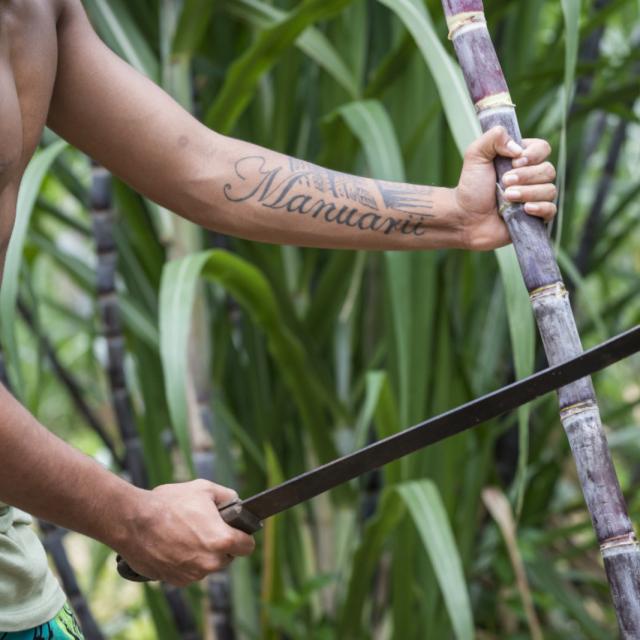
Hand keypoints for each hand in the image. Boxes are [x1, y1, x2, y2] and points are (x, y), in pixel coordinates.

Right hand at [115, 480, 254, 586]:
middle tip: (204, 527)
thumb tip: (237, 503)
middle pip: (227, 557)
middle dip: (220, 544)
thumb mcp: (204, 489)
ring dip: (202, 553)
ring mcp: (192, 575)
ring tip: (185, 533)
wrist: (133, 521)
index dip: (243, 536)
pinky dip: (185, 561)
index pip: (247, 547)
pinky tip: (173, 544)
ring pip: (207, 565)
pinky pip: (189, 572)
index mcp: (222, 540)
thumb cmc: (169, 503)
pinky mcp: (175, 581)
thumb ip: (228, 497)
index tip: (236, 531)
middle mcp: (210, 563)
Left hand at [454, 126, 556, 250]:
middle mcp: (532, 177)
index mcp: (521, 160)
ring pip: (550, 190)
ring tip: (507, 197)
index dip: (532, 155)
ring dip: (527, 193)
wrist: (465, 217)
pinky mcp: (536, 217)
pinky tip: (525, 209)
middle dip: (526, 176)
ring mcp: (535, 197)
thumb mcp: (476, 155)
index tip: (513, 162)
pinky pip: (551, 210)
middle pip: (548, 170)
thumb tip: (517, 148)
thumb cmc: (470, 188)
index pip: (543, 149)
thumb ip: (493, 137)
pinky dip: (540, 208)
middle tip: (504, 182)